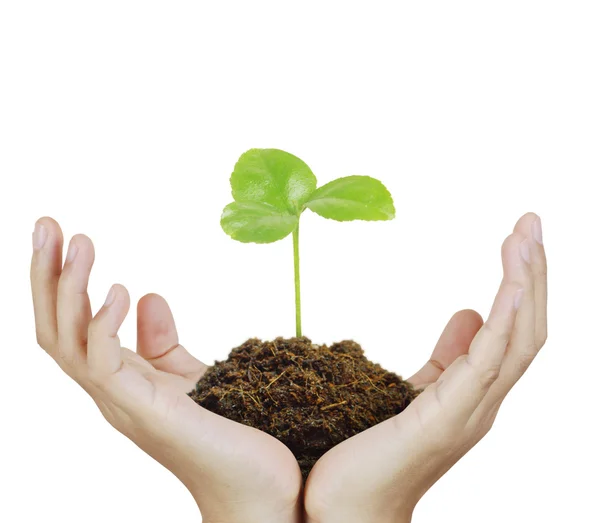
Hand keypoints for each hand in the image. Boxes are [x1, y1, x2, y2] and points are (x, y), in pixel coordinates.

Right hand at [30, 217, 302, 522]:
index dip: (61, 281)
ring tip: (79, 243)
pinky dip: (103, 326)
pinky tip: (119, 291)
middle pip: (56, 329)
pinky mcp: (146, 413)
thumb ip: (162, 343)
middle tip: (47, 223)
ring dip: (68, 289)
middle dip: (47, 275)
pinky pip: (105, 367)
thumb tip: (149, 295)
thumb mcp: (189, 375)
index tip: (63, 234)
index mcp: (119, 380)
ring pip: (69, 343)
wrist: (260, 488)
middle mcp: (111, 392)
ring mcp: (123, 405)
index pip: (72, 325)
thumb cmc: (227, 433)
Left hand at [303, 213, 546, 522]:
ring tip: (525, 235)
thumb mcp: (417, 390)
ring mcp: (470, 410)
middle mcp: (483, 400)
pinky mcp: (445, 417)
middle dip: (531, 272)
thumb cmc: (375, 453)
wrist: (347, 508)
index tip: (518, 238)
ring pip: (516, 338)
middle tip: (530, 221)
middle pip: (524, 327)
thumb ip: (448, 356)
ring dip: (524, 284)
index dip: (521, 282)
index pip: (512, 328)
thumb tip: (468, 311)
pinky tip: (510, 283)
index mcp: (475, 391)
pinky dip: (503, 320)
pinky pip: (487, 362)